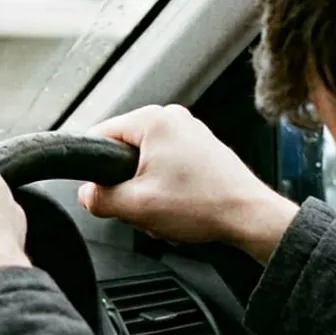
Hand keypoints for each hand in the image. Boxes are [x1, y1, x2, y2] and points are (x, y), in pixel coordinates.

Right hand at [77, 105, 298, 263]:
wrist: (248, 216)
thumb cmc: (203, 204)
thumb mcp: (136, 206)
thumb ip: (99, 199)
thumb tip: (87, 195)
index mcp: (153, 120)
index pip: (100, 135)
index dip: (94, 168)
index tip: (103, 191)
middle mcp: (172, 118)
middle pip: (123, 152)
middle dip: (128, 184)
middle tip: (143, 205)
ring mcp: (189, 131)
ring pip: (145, 163)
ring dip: (148, 191)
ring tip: (166, 208)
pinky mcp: (201, 148)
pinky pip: (166, 167)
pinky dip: (166, 188)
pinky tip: (179, 206)